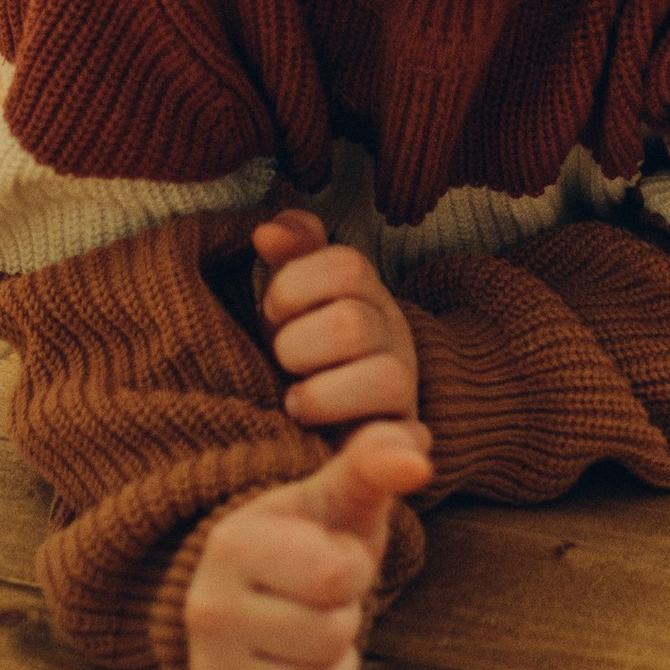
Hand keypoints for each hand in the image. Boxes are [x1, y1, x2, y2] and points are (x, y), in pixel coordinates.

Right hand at [184, 419, 432, 669]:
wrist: (249, 597)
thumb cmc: (308, 541)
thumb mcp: (337, 496)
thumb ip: (374, 462)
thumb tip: (416, 459)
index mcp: (232, 544)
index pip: (335, 575)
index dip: (353, 570)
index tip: (329, 560)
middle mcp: (205, 610)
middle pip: (330, 636)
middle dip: (343, 619)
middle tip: (317, 604)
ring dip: (333, 669)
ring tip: (307, 639)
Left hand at [253, 209, 419, 428]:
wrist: (343, 420)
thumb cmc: (309, 348)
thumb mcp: (296, 298)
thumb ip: (291, 255)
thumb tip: (265, 233)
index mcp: (367, 294)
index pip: (347, 266)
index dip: (297, 285)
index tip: (274, 310)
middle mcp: (393, 334)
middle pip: (354, 323)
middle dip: (300, 343)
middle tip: (282, 361)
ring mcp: (404, 384)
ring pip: (386, 377)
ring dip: (321, 393)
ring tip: (294, 402)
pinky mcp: (405, 435)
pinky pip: (404, 433)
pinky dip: (360, 429)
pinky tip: (318, 430)